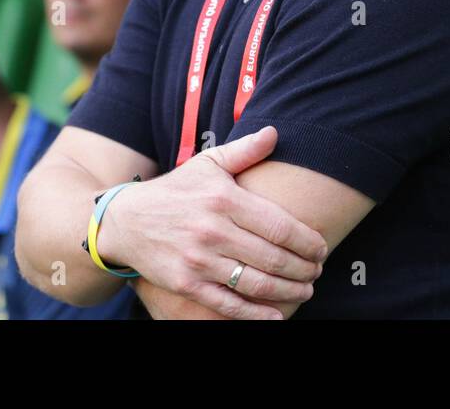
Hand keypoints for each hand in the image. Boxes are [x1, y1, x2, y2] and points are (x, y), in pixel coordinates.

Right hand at [96, 126, 326, 318]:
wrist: (126, 221)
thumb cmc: (176, 191)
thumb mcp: (207, 164)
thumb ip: (244, 151)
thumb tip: (275, 132)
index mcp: (223, 199)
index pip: (279, 226)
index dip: (308, 241)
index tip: (323, 248)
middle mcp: (212, 230)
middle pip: (273, 258)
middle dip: (304, 268)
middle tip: (318, 271)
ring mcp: (198, 260)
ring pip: (256, 283)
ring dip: (289, 291)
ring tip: (306, 289)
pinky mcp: (186, 284)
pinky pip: (228, 305)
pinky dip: (256, 315)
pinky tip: (277, 316)